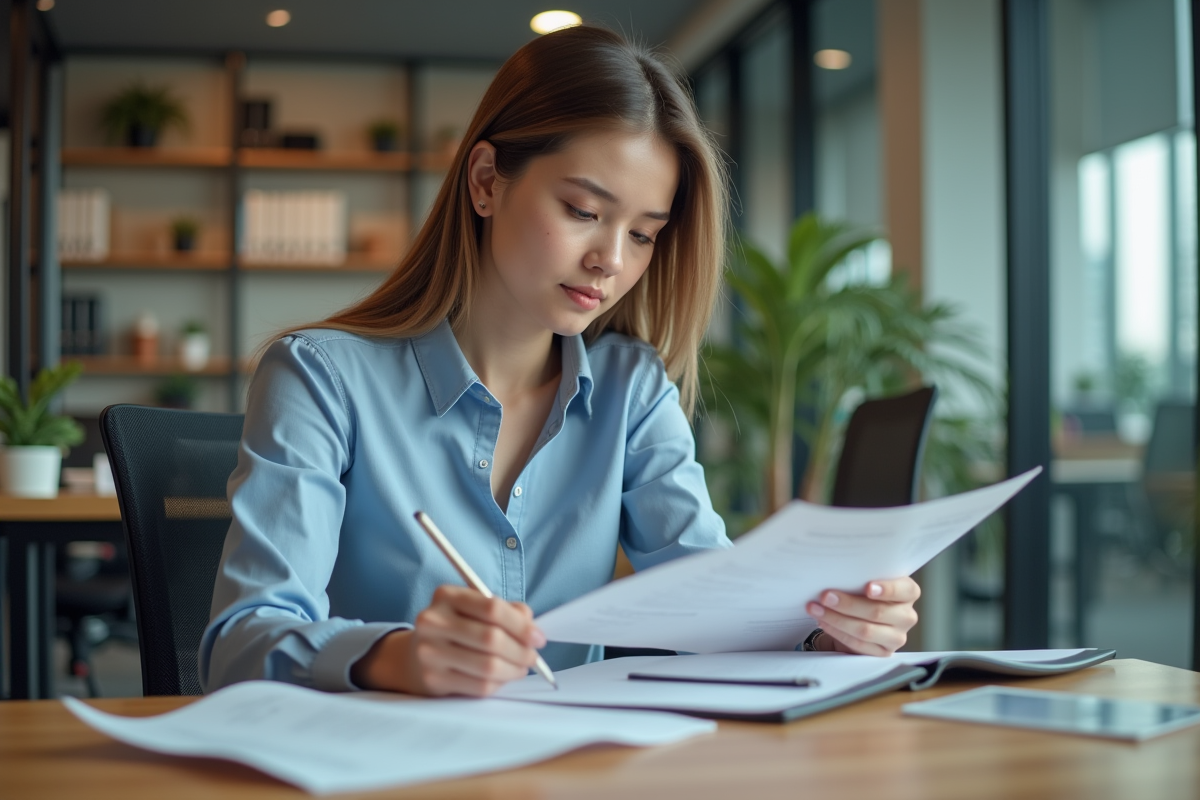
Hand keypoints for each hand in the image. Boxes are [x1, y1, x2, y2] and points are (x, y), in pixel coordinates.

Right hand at [351, 585, 545, 695]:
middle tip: (533, 657)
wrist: (414, 657)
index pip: (492, 608)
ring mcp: (429, 652)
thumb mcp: (476, 610)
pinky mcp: (432, 679)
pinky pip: (479, 686)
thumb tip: (533, 630)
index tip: (538, 638)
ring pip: (488, 666)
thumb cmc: (457, 629)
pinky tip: (501, 679)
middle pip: (491, 638)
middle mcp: (432, 621)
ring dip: (514, 670)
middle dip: (521, 650)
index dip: (521, 625)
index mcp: (445, 595)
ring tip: (520, 668)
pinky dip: (498, 684)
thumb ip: (508, 612)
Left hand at [806, 577, 919, 655]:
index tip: (868, 587)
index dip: (887, 589)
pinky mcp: (883, 652)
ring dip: (836, 619)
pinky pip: (858, 644)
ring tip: (817, 609)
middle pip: (877, 611)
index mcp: (908, 593)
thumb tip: (837, 572)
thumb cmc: (864, 594)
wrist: (862, 619)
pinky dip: (837, 632)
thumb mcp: (867, 581)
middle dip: (848, 604)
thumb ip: (862, 577)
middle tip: (825, 596)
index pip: (905, 590)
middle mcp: (906, 616)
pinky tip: (824, 622)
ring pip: (865, 630)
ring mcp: (897, 637)